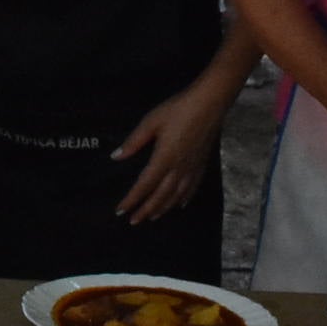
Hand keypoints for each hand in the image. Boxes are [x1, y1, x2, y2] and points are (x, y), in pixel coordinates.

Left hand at [112, 81, 230, 223]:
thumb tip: (116, 157)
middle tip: (134, 221)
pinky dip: (183, 199)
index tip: (120, 210)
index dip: (132, 200)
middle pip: (160, 196)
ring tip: (152, 217)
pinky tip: (180, 205)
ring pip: (176, 196)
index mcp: (163, 159)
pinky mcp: (201, 164)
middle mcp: (178, 169)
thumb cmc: (178, 110)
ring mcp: (192, 168)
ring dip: (163, 208)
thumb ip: (134, 142)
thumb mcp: (151, 122)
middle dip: (145, 210)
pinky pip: (192, 188)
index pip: (144, 185)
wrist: (210, 104)